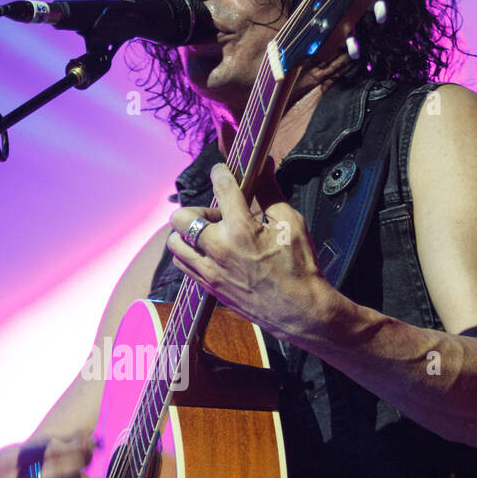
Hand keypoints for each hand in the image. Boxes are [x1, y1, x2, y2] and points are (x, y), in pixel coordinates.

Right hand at [0, 431, 97, 477]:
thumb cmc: (14, 471)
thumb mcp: (20, 452)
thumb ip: (50, 443)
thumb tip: (84, 439)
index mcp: (6, 463)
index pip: (47, 451)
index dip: (72, 446)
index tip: (86, 443)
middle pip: (56, 472)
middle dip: (78, 462)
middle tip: (88, 457)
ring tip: (76, 477)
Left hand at [166, 122, 335, 343]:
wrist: (301, 312)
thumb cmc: (301, 267)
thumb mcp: (291, 223)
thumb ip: (271, 192)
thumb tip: (265, 165)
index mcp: (242, 229)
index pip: (221, 187)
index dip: (220, 173)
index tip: (221, 171)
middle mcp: (219, 249)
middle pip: (181, 217)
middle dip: (196, 209)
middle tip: (217, 216)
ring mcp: (210, 271)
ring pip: (175, 243)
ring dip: (188, 233)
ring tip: (210, 236)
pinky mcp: (209, 287)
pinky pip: (183, 265)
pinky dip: (190, 254)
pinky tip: (210, 253)